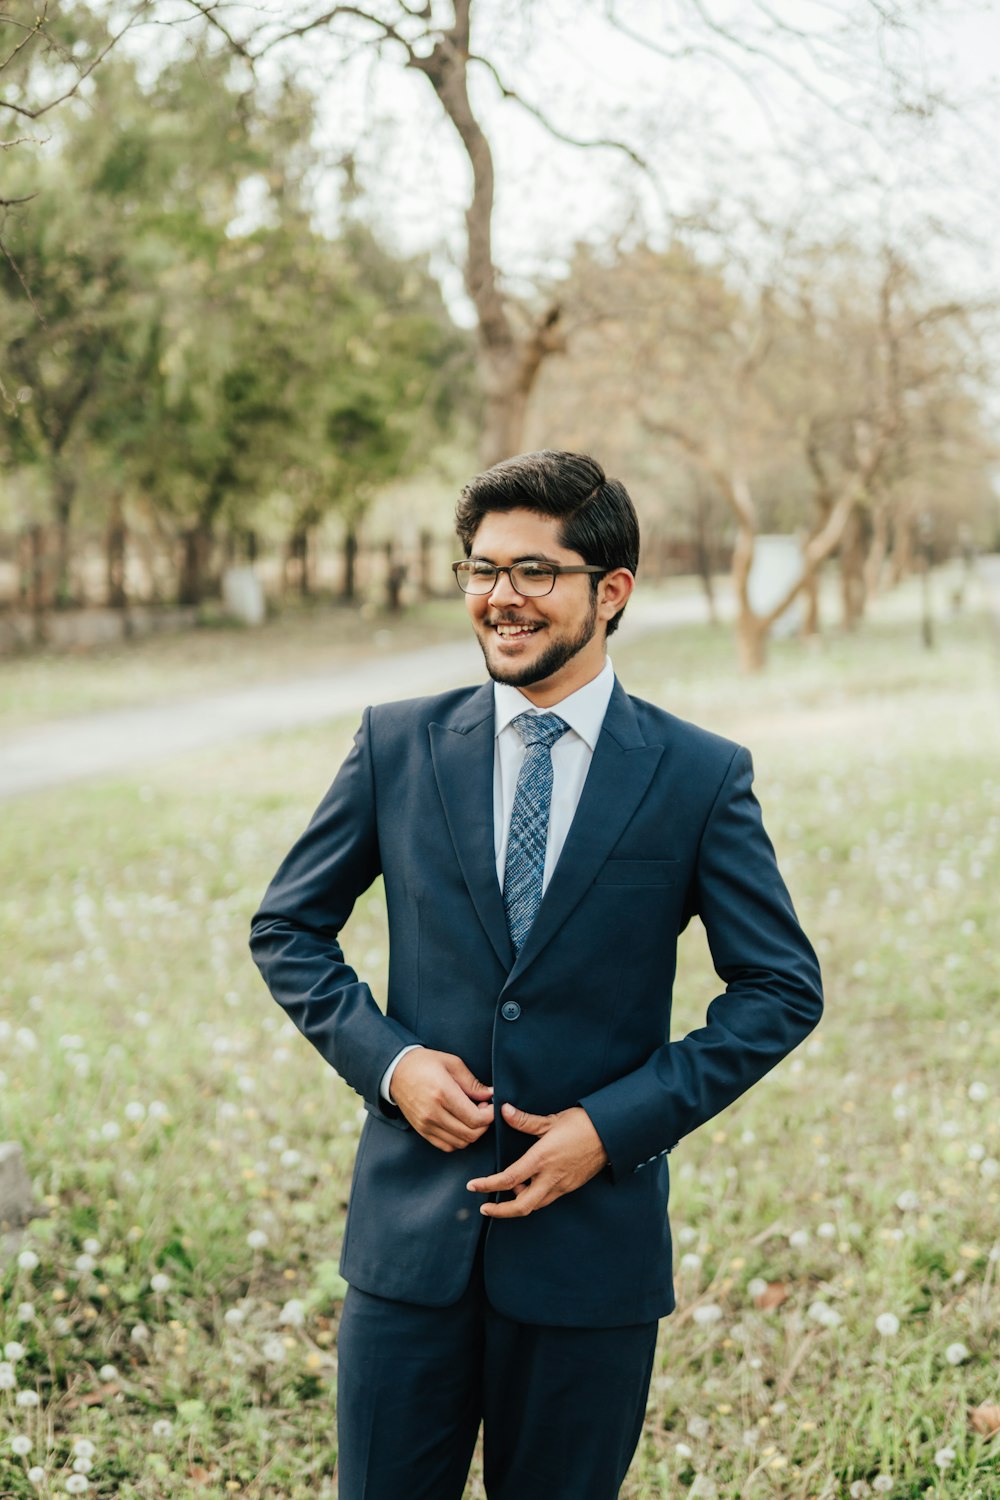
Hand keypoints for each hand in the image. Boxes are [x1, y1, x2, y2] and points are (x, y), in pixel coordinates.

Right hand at [390, 1048, 493, 1151]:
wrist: (396, 1071)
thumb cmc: (424, 1063)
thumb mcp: (451, 1063)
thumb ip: (472, 1082)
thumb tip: (491, 1095)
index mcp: (442, 1093)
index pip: (475, 1119)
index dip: (490, 1115)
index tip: (490, 1105)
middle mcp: (433, 1113)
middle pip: (470, 1134)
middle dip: (484, 1125)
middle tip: (483, 1109)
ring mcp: (426, 1124)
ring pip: (460, 1143)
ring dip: (472, 1133)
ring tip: (471, 1116)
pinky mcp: (422, 1131)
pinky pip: (447, 1146)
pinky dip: (458, 1139)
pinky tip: (459, 1124)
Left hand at [465, 1102, 608, 1218]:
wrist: (612, 1134)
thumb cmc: (582, 1123)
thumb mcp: (551, 1120)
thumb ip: (524, 1120)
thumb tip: (504, 1110)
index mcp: (542, 1159)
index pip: (509, 1179)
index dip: (487, 1185)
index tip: (473, 1187)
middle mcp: (551, 1177)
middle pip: (521, 1207)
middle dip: (500, 1212)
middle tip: (485, 1208)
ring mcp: (562, 1185)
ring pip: (535, 1205)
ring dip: (518, 1203)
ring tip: (509, 1189)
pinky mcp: (570, 1187)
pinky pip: (547, 1198)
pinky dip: (533, 1197)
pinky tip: (529, 1185)